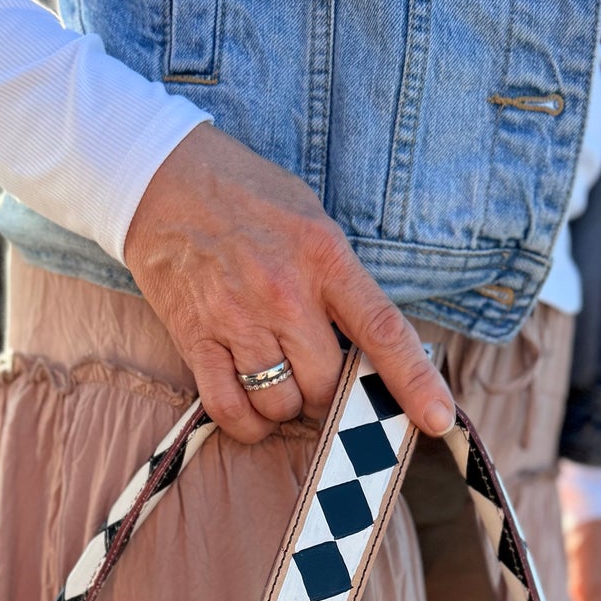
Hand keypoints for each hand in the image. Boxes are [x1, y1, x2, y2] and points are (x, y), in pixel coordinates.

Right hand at [123, 123, 455, 443]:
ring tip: (276, 377)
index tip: (438, 419)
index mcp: (325, 258)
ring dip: (285, 406)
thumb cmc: (246, 197)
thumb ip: (340, 281)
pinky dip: (247, 423)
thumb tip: (371, 346)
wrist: (161, 177)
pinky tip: (251, 411)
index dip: (415, 382)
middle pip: (326, 384)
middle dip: (327, 393)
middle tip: (312, 371)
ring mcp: (237, 318)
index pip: (383, 331)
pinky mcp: (196, 336)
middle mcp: (284, 293)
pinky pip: (230, 408)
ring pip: (281, 403)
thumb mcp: (311, 222)